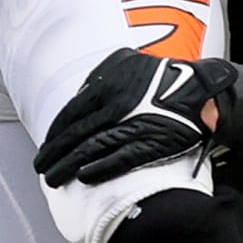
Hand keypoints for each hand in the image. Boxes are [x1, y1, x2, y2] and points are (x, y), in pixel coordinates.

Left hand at [33, 48, 238, 186]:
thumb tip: (78, 99)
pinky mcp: (150, 142)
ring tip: (54, 178)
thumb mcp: (127, 64)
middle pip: (76, 132)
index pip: (72, 111)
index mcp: (109, 81)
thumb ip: (101, 80)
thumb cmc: (162, 76)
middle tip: (41, 166)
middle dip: (55, 152)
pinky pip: (119, 158)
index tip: (46, 144)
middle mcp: (117, 102)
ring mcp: (133, 123)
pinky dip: (99, 168)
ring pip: (91, 148)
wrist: (201, 89)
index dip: (56, 131)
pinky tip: (84, 177)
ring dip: (68, 165)